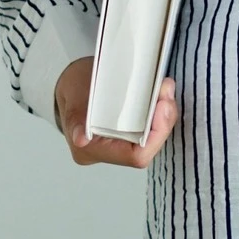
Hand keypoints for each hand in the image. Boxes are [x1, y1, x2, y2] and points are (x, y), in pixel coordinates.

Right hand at [54, 56, 177, 168]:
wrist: (72, 82)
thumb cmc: (73, 88)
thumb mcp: (72, 98)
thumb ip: (76, 119)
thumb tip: (80, 139)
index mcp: (92, 151)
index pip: (135, 156)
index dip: (155, 135)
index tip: (162, 106)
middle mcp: (109, 152)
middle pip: (148, 147)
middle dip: (164, 120)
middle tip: (166, 90)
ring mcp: (120, 143)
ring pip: (152, 137)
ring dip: (164, 114)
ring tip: (165, 88)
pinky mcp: (129, 132)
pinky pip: (150, 128)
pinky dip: (158, 112)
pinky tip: (161, 95)